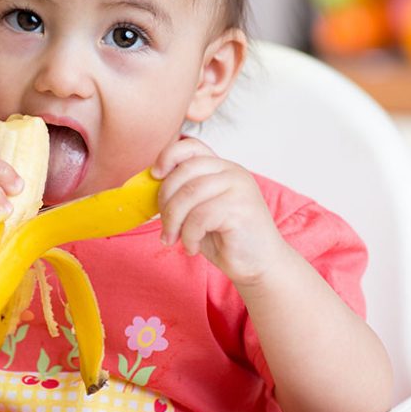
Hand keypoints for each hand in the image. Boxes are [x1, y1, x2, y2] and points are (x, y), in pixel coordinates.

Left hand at [152, 137, 287, 286]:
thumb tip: (151, 183)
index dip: (168, 156)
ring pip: (189, 195)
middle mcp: (232, 172)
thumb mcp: (200, 209)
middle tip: (166, 228)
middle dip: (165, 202)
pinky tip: (193, 247)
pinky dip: (188, 236)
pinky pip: (199, 217)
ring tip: (174, 239)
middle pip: (184, 172)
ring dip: (173, 222)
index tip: (155, 175)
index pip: (191, 146)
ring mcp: (239, 187)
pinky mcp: (240, 208)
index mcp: (222, 168)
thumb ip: (184, 192)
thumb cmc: (226, 238)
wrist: (259, 265)